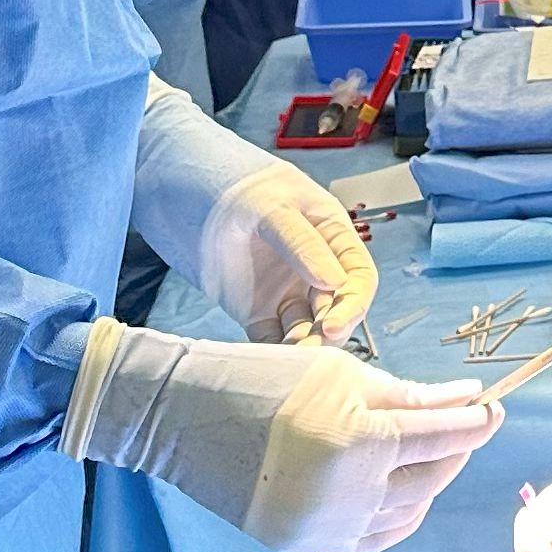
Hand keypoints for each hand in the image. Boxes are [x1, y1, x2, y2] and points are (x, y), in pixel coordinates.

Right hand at [62, 321, 497, 551]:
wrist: (183, 417)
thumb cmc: (261, 378)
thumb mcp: (341, 374)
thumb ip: (408, 395)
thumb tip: (466, 399)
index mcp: (359, 441)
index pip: (442, 437)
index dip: (475, 423)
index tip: (493, 408)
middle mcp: (348, 494)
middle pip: (430, 478)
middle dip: (455, 451)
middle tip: (465, 426)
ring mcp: (325, 527)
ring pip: (407, 512)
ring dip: (428, 482)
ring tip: (430, 454)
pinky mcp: (306, 545)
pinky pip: (373, 539)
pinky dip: (398, 517)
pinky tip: (402, 493)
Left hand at [198, 155, 376, 343]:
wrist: (193, 194)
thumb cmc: (242, 192)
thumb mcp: (274, 209)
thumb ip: (304, 244)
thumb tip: (336, 283)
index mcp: (333, 240)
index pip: (358, 279)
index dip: (352, 304)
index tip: (333, 324)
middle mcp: (315, 272)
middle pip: (336, 310)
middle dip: (329, 332)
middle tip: (311, 347)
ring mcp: (286, 294)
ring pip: (307, 330)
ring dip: (304, 346)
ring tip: (290, 356)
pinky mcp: (258, 313)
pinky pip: (273, 339)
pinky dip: (275, 352)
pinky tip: (271, 360)